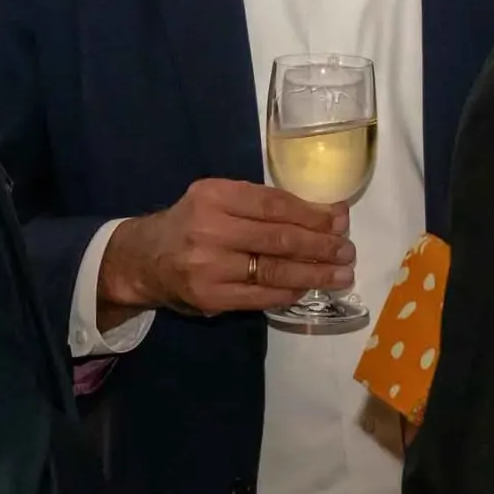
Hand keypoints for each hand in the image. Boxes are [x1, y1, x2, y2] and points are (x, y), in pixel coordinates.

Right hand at [97, 179, 353, 322]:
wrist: (146, 259)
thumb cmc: (192, 223)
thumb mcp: (218, 199)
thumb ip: (262, 204)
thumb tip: (326, 213)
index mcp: (214, 196)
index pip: (274, 204)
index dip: (312, 214)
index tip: (340, 220)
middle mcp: (210, 229)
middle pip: (279, 238)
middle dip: (321, 245)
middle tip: (347, 250)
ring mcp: (209, 266)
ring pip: (274, 270)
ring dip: (314, 273)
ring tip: (341, 274)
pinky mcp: (211, 297)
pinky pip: (260, 296)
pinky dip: (289, 292)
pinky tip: (308, 288)